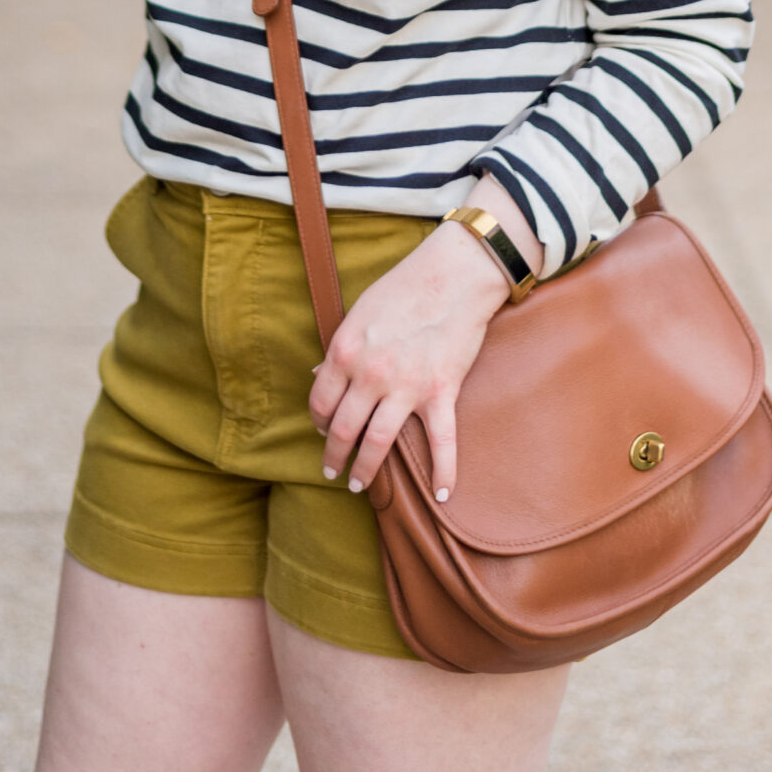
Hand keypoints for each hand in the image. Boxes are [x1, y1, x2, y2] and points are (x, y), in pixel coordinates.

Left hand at [310, 215, 525, 502]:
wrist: (453, 276)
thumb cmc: (403, 288)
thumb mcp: (359, 312)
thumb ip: (340, 348)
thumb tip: (319, 374)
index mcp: (346, 351)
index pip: (320, 400)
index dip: (318, 422)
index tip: (322, 432)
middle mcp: (370, 374)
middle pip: (343, 429)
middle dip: (334, 455)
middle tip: (333, 471)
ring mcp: (406, 387)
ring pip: (378, 442)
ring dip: (365, 469)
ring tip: (359, 485)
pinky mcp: (441, 392)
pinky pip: (441, 443)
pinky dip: (443, 472)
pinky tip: (442, 495)